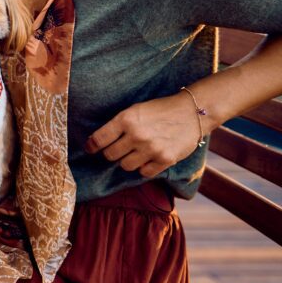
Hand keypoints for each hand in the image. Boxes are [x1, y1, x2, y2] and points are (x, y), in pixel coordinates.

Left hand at [85, 93, 202, 177]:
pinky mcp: (165, 159)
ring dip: (127, 161)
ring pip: (125, 166)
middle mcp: (136, 135)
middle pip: (110, 155)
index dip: (92, 146)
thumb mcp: (135, 110)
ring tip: (135, 152)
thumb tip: (97, 141)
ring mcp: (151, 149)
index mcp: (126, 119)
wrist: (192, 112)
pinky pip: (144, 173)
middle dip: (111, 153)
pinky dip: (144, 168)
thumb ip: (118, 124)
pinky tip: (149, 158)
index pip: (99, 139)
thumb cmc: (160, 110)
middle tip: (118, 148)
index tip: (90, 149)